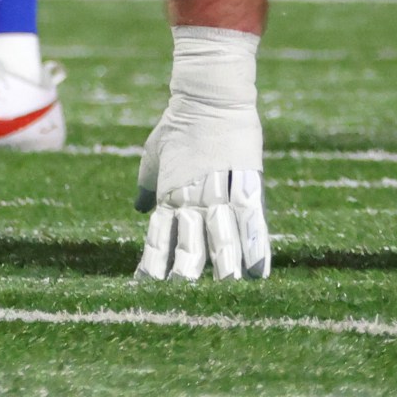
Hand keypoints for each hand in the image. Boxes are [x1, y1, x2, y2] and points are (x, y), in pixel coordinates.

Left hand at [134, 28, 268, 280]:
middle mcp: (192, 196)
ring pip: (220, 235)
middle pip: (188, 242)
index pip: (158, 235)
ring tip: (224, 292)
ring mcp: (220, 189)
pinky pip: (251, 220)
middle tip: (182, 301)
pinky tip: (258, 272)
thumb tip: (139, 207)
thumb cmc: (178, 122)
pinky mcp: (246, 180)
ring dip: (222, 266)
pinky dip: (255, 246)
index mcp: (168, 192)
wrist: (208, 95)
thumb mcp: (154, 153)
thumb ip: (148, 184)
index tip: (147, 287)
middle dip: (185, 273)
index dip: (154, 262)